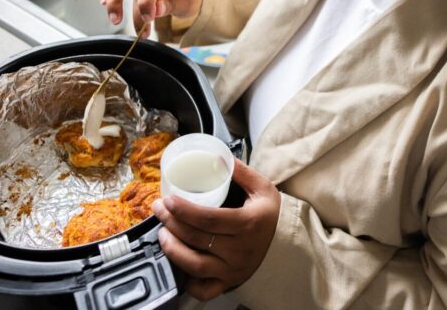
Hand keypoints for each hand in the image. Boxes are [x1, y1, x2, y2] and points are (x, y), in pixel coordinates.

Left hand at [152, 158, 280, 300]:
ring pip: (194, 265)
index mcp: (247, 224)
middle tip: (159, 210)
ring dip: (173, 250)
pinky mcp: (228, 283)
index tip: (169, 200)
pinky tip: (177, 265)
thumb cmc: (271, 215)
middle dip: (171, 223)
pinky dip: (187, 281)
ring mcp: (232, 270)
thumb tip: (217, 157)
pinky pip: (203, 289)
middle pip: (196, 239)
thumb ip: (241, 172)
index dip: (184, 210)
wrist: (287, 245)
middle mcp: (239, 250)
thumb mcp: (263, 188)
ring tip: (162, 234)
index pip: (208, 218)